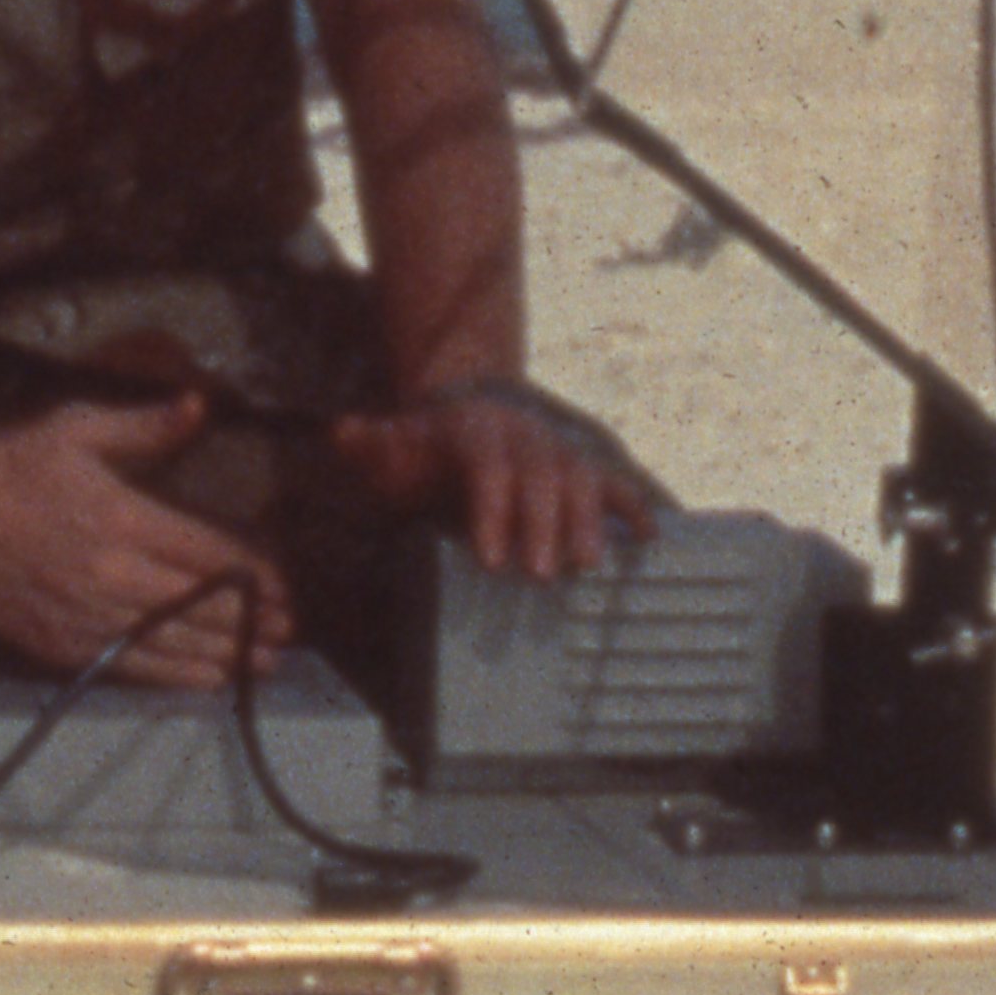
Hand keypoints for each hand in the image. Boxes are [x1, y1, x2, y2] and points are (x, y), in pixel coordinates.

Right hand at [0, 398, 291, 690]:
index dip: (253, 573)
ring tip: (264, 663)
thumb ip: (145, 425)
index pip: (207, 554)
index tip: (286, 586)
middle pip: (199, 606)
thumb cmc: (10, 460)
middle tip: (290, 633)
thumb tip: (202, 406)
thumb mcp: (78, 427)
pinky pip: (128, 666)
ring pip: (171, 644)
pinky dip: (174, 676)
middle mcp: (110, 575)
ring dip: (224, 655)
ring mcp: (84, 616)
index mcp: (122, 518)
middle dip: (250, 621)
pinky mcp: (57, 644)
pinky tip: (206, 680)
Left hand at [331, 380, 656, 582]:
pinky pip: (615, 482)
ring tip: (586, 567)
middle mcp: (525, 435)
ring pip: (581, 476)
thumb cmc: (426, 449)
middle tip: (538, 576)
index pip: (489, 466)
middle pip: (541, 474)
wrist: (467, 418)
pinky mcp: (583, 468)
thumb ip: (372, 445)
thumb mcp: (395, 446)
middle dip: (542, 524)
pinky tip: (650, 538)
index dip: (492, 510)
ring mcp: (558, 450)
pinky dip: (634, 506)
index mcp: (477, 429)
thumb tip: (344, 432)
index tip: (488, 560)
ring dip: (587, 520)